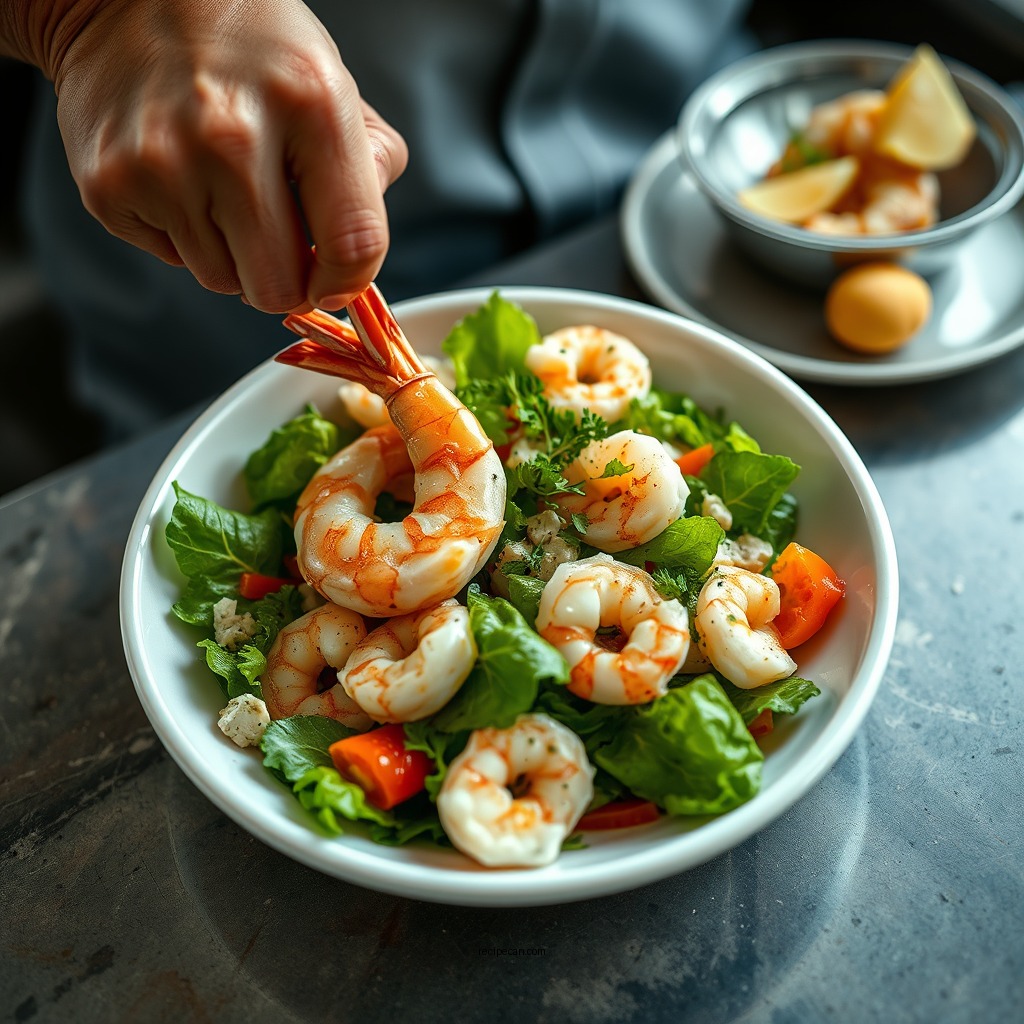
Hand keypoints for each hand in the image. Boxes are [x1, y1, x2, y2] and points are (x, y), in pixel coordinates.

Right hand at [49, 0, 406, 311]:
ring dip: (232, 254)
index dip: (350, 281)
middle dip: (286, 279)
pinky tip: (179, 180)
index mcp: (311, 103)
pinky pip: (172, 259)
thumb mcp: (332, 81)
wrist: (121, 0)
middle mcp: (235, 135)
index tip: (337, 282)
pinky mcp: (110, 185)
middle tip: (277, 240)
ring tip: (220, 188)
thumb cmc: (246, 48)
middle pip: (279, 289)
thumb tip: (359, 255)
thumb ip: (371, 166)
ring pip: (224, 281)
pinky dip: (182, 236)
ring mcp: (165, 163)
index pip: (354, 244)